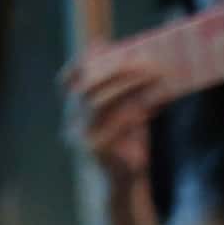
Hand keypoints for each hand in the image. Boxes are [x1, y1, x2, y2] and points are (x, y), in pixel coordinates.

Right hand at [64, 57, 158, 185]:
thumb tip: (156, 61)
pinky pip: (114, 123)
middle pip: (85, 88)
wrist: (126, 181)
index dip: (78, 62)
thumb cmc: (130, 145)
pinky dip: (134, 112)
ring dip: (127, 86)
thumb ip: (132, 92)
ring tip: (154, 77)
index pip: (67, 83)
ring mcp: (81, 137)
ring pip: (97, 103)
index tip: (99, 43)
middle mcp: (73, 124)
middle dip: (114, 71)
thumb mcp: (130, 113)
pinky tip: (152, 108)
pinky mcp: (96, 150)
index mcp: (77, 113)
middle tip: (144, 61)